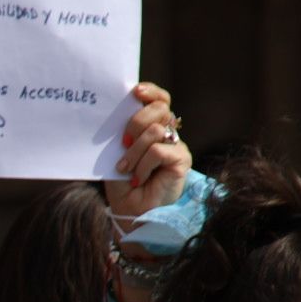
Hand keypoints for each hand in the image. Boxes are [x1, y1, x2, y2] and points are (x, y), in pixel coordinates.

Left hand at [105, 82, 191, 220]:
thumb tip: (119, 110)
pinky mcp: (182, 160)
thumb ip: (124, 131)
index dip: (151, 92)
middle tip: (123, 141)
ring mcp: (176, 145)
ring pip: (155, 131)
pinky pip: (158, 151)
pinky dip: (143, 165)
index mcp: (153, 126)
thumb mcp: (118, 152)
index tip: (135, 92)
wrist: (130, 209)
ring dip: (134, 151)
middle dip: (136, 121)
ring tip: (125, 168)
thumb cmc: (122, 180)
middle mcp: (167, 132)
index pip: (160, 100)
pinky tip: (137, 178)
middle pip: (159, 109)